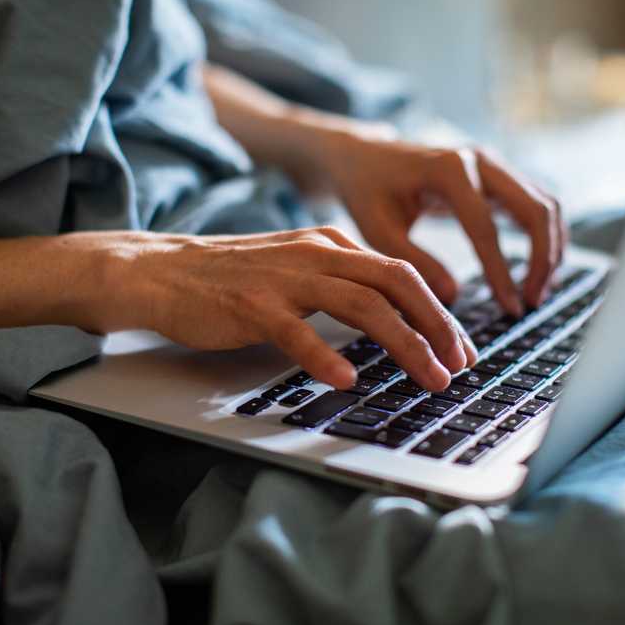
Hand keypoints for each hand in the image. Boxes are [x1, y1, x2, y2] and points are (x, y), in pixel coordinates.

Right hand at [99, 228, 476, 390]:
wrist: (162, 271)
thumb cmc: (233, 279)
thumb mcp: (298, 270)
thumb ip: (341, 285)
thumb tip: (393, 320)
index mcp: (331, 244)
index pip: (401, 273)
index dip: (439, 311)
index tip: (462, 348)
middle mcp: (316, 254)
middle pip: (396, 283)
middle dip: (437, 325)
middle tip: (461, 364)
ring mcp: (285, 278)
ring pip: (362, 305)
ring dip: (404, 344)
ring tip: (429, 378)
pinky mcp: (252, 306)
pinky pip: (298, 332)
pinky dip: (326, 356)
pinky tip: (347, 380)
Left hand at [320, 126, 567, 315]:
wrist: (366, 157)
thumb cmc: (368, 192)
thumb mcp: (377, 230)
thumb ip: (413, 262)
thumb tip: (453, 298)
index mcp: (447, 168)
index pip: (485, 227)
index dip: (501, 272)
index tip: (509, 308)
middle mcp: (479, 160)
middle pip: (535, 209)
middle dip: (542, 259)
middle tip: (532, 302)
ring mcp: (494, 165)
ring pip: (546, 205)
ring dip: (551, 250)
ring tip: (536, 293)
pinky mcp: (499, 177)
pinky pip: (538, 205)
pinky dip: (545, 238)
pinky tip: (534, 273)